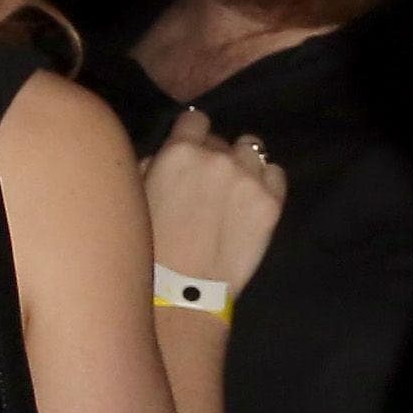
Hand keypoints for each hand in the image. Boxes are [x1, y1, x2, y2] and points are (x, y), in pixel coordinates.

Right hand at [143, 109, 286, 297]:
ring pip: (253, 151)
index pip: (195, 120)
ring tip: (234, 191)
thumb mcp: (136, 195)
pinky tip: (253, 202)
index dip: (192, 136)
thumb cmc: (147, 248)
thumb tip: (166, 155)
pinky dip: (266, 182)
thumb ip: (153, 164)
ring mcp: (248, 178)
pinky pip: (276, 174)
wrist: (182, 292)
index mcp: (180, 150)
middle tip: (207, 187)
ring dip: (243, 165)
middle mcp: (218, 156)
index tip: (190, 154)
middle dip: (215, 158)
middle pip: (223, 141)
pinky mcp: (271, 203)